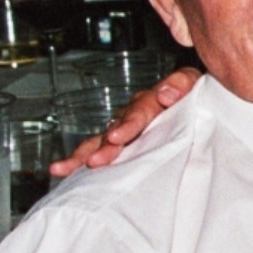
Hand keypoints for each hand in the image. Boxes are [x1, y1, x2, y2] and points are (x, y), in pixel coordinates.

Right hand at [49, 68, 199, 175]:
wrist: (190, 103)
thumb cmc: (191, 94)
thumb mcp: (191, 83)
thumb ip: (182, 84)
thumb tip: (166, 94)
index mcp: (150, 101)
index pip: (139, 112)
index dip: (128, 125)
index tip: (117, 137)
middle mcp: (131, 114)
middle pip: (114, 129)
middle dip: (104, 147)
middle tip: (95, 161)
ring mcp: (122, 128)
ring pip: (100, 141)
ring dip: (84, 154)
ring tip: (65, 167)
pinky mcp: (118, 143)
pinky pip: (96, 150)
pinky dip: (78, 160)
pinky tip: (61, 170)